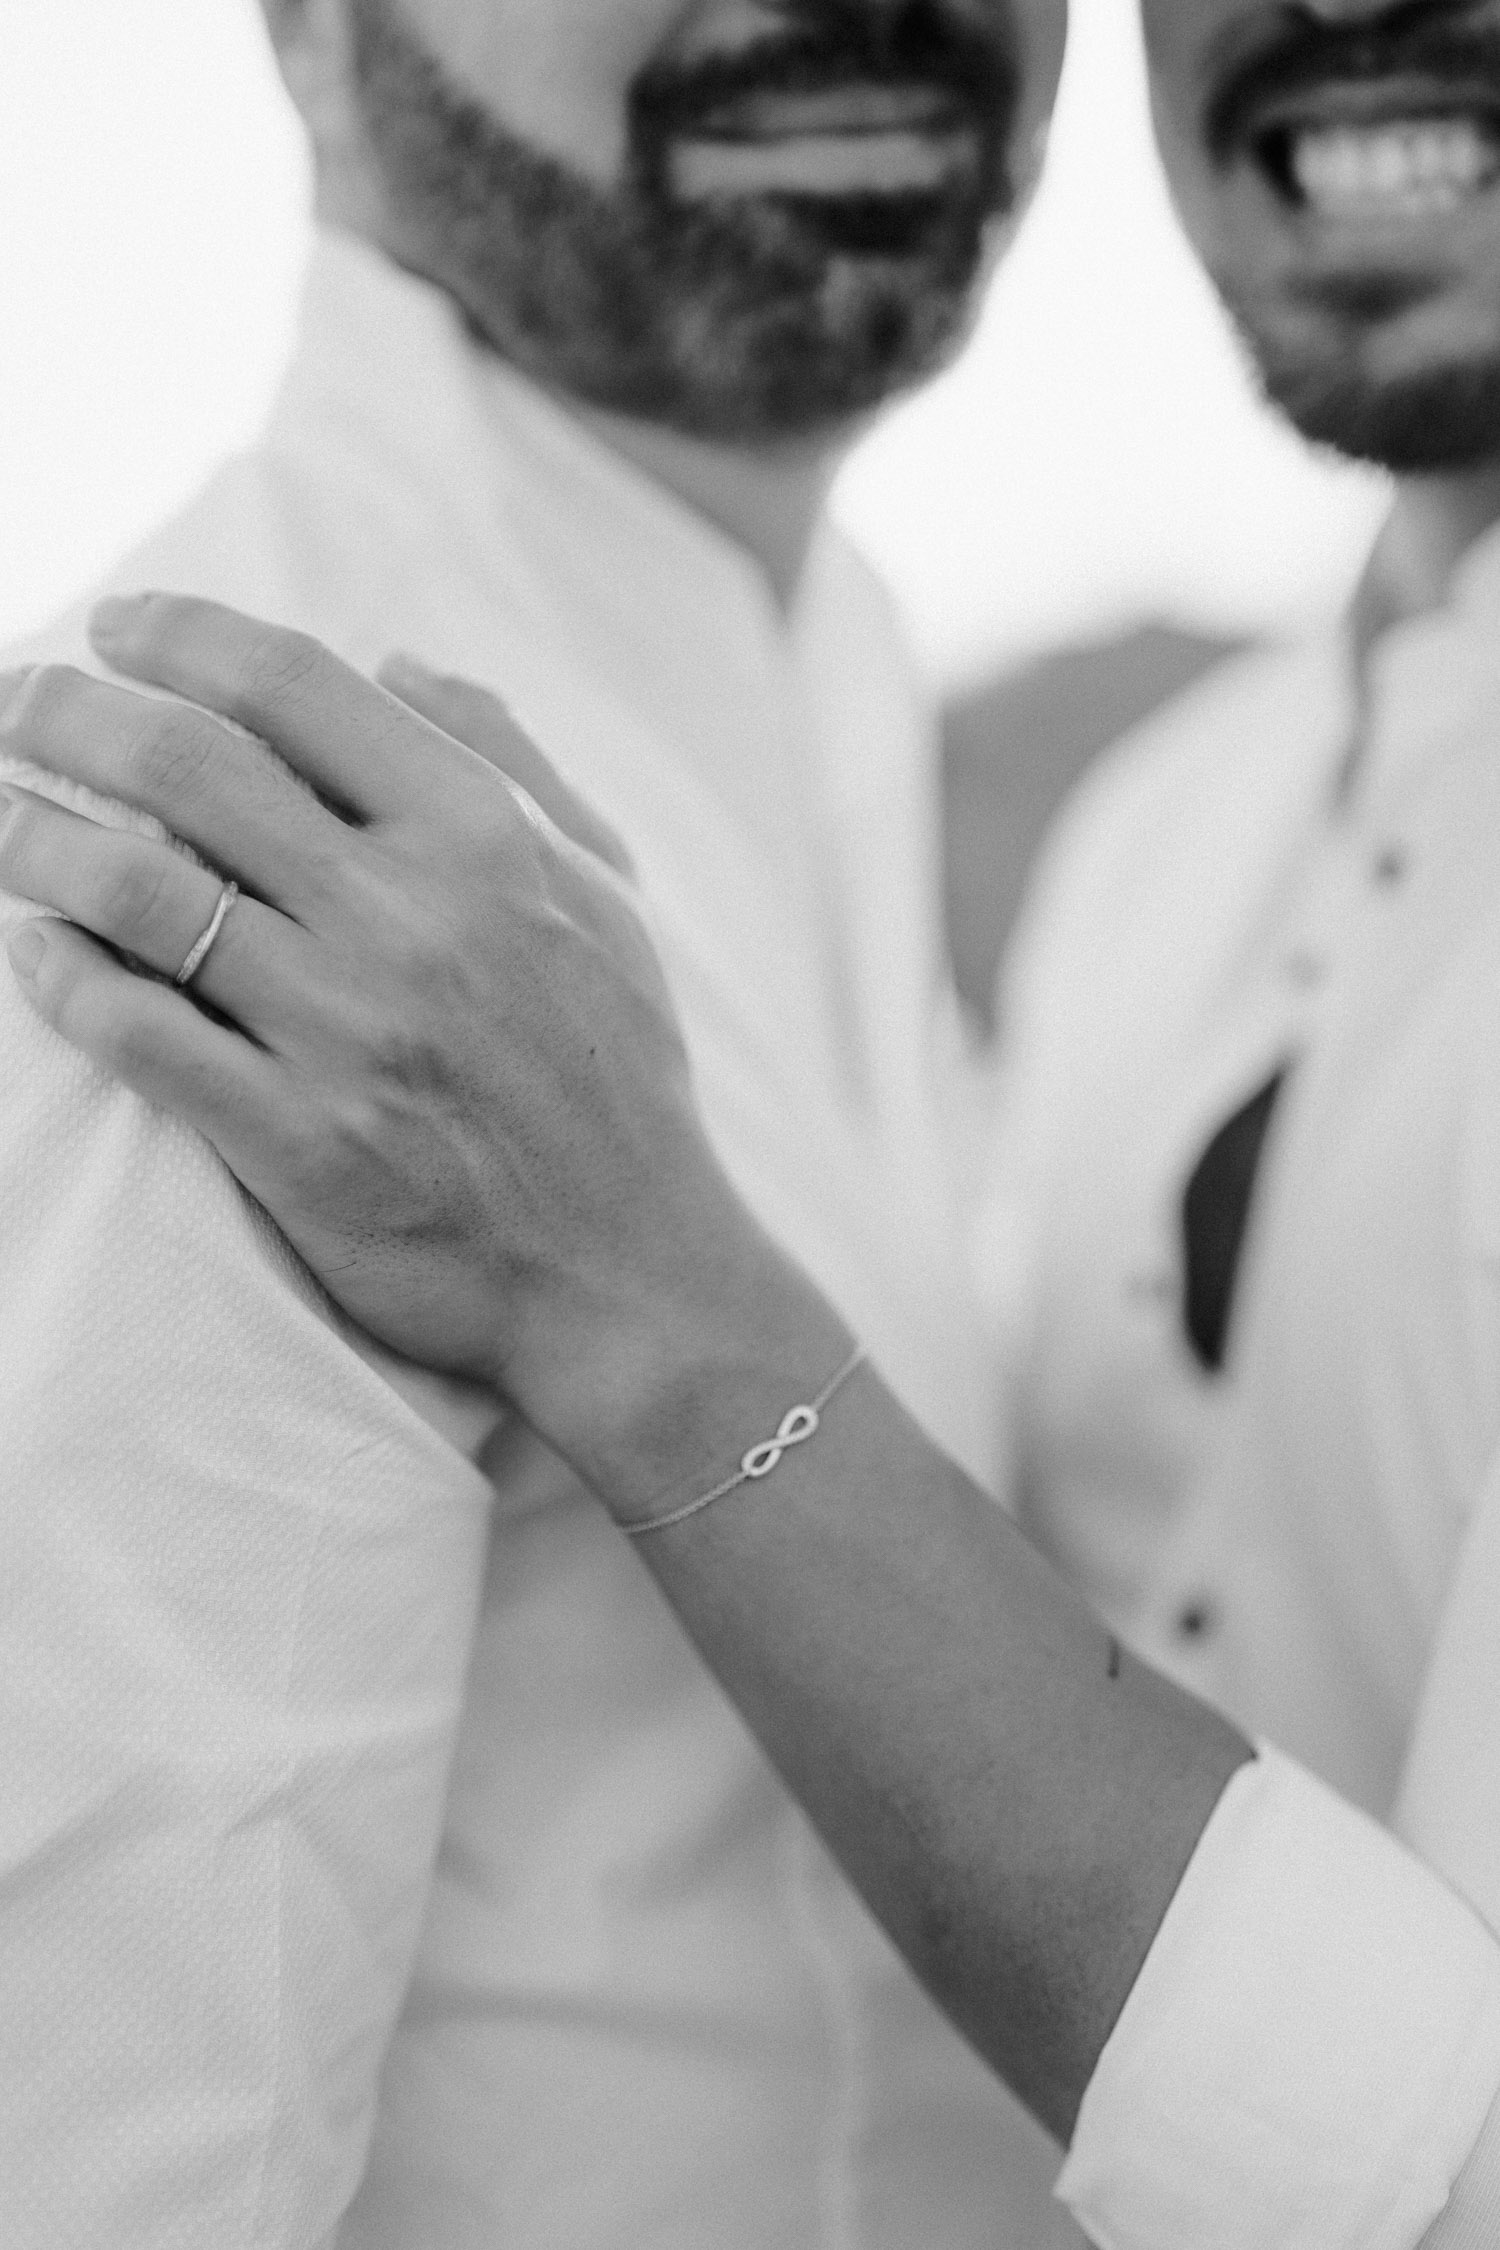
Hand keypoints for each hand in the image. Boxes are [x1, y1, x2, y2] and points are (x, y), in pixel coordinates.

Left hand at [0, 595, 767, 1492]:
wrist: (629, 1275)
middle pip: (187, 765)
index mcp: (485, 838)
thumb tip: (395, 660)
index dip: (179, 633)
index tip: (117, 628)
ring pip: (136, 893)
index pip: (294, 683)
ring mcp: (350, 1034)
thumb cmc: (614, 1073)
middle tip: (17, 701)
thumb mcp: (604, 893)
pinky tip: (34, 949)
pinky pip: (138, 1034)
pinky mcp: (300, 1143)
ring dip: (34, 835)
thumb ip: (508, 762)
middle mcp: (411, 919)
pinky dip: (62, 976)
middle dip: (67, 712)